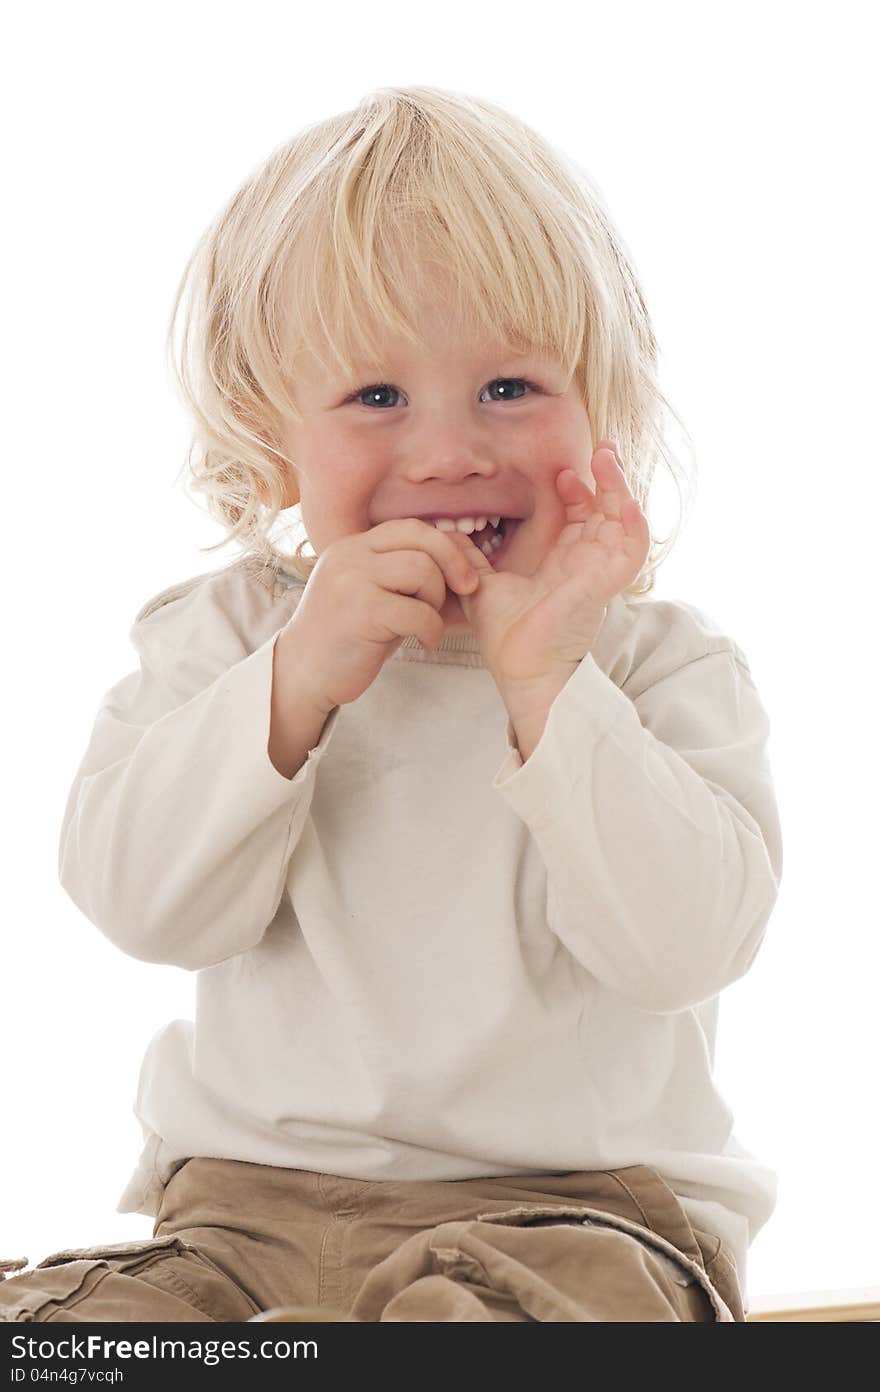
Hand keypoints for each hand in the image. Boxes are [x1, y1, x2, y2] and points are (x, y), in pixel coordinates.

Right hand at [285, 519, 478, 709]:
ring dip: (437, 599)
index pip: (410, 527)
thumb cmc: (345, 639)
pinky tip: (425, 643)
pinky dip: (432, 629)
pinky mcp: (360, 612)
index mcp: (352, 547)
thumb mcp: (369, 593)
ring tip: (428, 623)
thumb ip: (399, 573)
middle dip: (454, 564)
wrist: (302, 674)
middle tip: (468, 590)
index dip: (445, 546)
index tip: (463, 574)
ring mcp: (352, 580)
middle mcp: (350, 556)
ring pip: (422, 571)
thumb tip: (456, 563)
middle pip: (421, 539)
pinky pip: (418, 612)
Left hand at [453, 442, 649, 692]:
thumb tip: (446, 534)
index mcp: (563, 563)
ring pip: (624, 521)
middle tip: (599, 450)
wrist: (521, 670)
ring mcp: (599, 572)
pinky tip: (625, 500)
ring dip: (619, 488)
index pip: (579, 517)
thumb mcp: (483, 586)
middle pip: (606, 511)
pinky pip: (632, 549)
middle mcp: (587, 564)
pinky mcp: (606, 582)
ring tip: (608, 459)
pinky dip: (634, 524)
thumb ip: (470, 559)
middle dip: (605, 479)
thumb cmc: (508, 638)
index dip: (574, 491)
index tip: (558, 473)